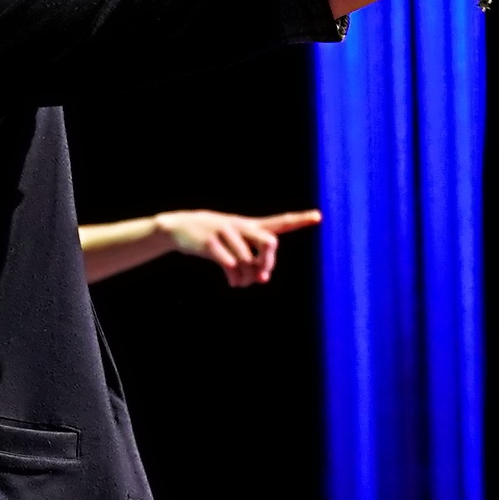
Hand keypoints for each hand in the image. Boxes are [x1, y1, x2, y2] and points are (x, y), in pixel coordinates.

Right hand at [156, 207, 321, 286]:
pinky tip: (233, 283)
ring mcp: (226, 233)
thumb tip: (263, 278)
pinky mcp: (211, 244)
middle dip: (268, 262)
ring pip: (248, 261)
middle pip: (269, 242)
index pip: (280, 222)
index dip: (299, 220)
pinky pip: (231, 266)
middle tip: (261, 276)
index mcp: (250, 225)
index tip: (318, 216)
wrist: (180, 228)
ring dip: (248, 278)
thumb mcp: (234, 246)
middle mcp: (242, 226)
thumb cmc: (214, 239)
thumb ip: (253, 261)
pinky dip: (235, 279)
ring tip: (241, 283)